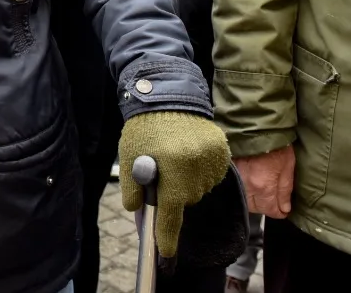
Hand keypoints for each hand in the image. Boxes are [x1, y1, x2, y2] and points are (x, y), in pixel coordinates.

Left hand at [118, 111, 232, 257]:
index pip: (170, 216)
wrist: (169, 96)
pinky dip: (200, 170)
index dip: (167, 238)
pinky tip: (189, 152)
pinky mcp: (222, 152)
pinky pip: (211, 174)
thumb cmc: (145, 128)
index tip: (166, 254)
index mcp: (170, 172)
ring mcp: (211, 161)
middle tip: (163, 170)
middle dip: (173, 193)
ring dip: (188, 181)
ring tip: (175, 156)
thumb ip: (131, 188)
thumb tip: (137, 210)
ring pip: (200, 189)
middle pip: (185, 201)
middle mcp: (194, 169)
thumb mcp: (128, 157)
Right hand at [234, 146, 294, 219]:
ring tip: (261, 189)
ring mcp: (234, 179)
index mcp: (263, 186)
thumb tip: (285, 207)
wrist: (253, 122)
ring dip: (253, 199)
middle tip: (273, 197)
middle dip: (266, 206)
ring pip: (244, 200)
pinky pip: (235, 188)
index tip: (284, 207)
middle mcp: (246, 186)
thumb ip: (286, 187)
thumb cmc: (273, 140)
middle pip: (256, 209)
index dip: (280, 210)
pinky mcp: (227, 171)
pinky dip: (242, 188)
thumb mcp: (288, 163)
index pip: (271, 211)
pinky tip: (249, 181)